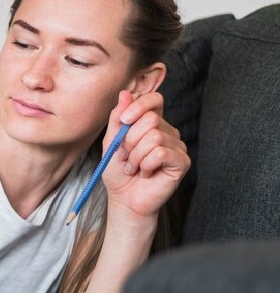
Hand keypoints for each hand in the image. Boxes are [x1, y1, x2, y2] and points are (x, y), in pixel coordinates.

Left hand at [101, 90, 190, 220]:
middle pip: (150, 119)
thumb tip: (125, 94)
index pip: (155, 99)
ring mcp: (177, 146)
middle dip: (130, 140)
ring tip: (134, 167)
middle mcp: (167, 131)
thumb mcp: (111, 141)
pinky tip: (145, 173)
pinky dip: (146, 164)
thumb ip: (117, 118)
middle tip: (125, 157)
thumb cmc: (118, 171)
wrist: (124, 198)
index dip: (139, 105)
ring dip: (135, 156)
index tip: (124, 120)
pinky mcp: (182, 161)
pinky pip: (161, 153)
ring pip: (154, 137)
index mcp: (152, 123)